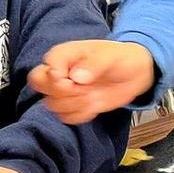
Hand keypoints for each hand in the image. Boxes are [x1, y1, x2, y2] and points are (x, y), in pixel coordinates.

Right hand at [28, 40, 156, 122]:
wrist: (135, 72)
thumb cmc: (120, 58)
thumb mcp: (110, 56)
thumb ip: (93, 64)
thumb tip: (76, 77)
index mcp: (62, 55)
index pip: (42, 70)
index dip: (57, 80)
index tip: (77, 80)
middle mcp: (59, 72)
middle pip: (38, 86)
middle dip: (61, 93)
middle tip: (82, 89)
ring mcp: (64, 90)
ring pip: (52, 105)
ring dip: (75, 104)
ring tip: (93, 94)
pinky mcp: (73, 105)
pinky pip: (66, 117)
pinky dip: (82, 114)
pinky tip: (94, 104)